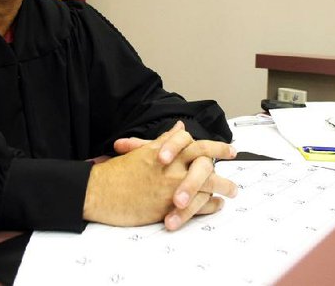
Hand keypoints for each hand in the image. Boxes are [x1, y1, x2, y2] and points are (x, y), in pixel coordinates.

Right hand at [86, 122, 236, 229]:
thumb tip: (179, 128)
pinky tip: (216, 205)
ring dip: (222, 187)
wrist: (100, 193)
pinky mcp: (169, 206)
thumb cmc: (117, 173)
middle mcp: (172, 166)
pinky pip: (198, 205)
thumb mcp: (142, 151)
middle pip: (205, 161)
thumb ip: (164, 140)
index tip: (228, 149)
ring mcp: (172, 186)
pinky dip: (209, 205)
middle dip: (223, 164)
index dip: (215, 146)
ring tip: (232, 191)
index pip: (196, 143)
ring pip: (206, 184)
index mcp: (165, 151)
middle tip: (235, 165)